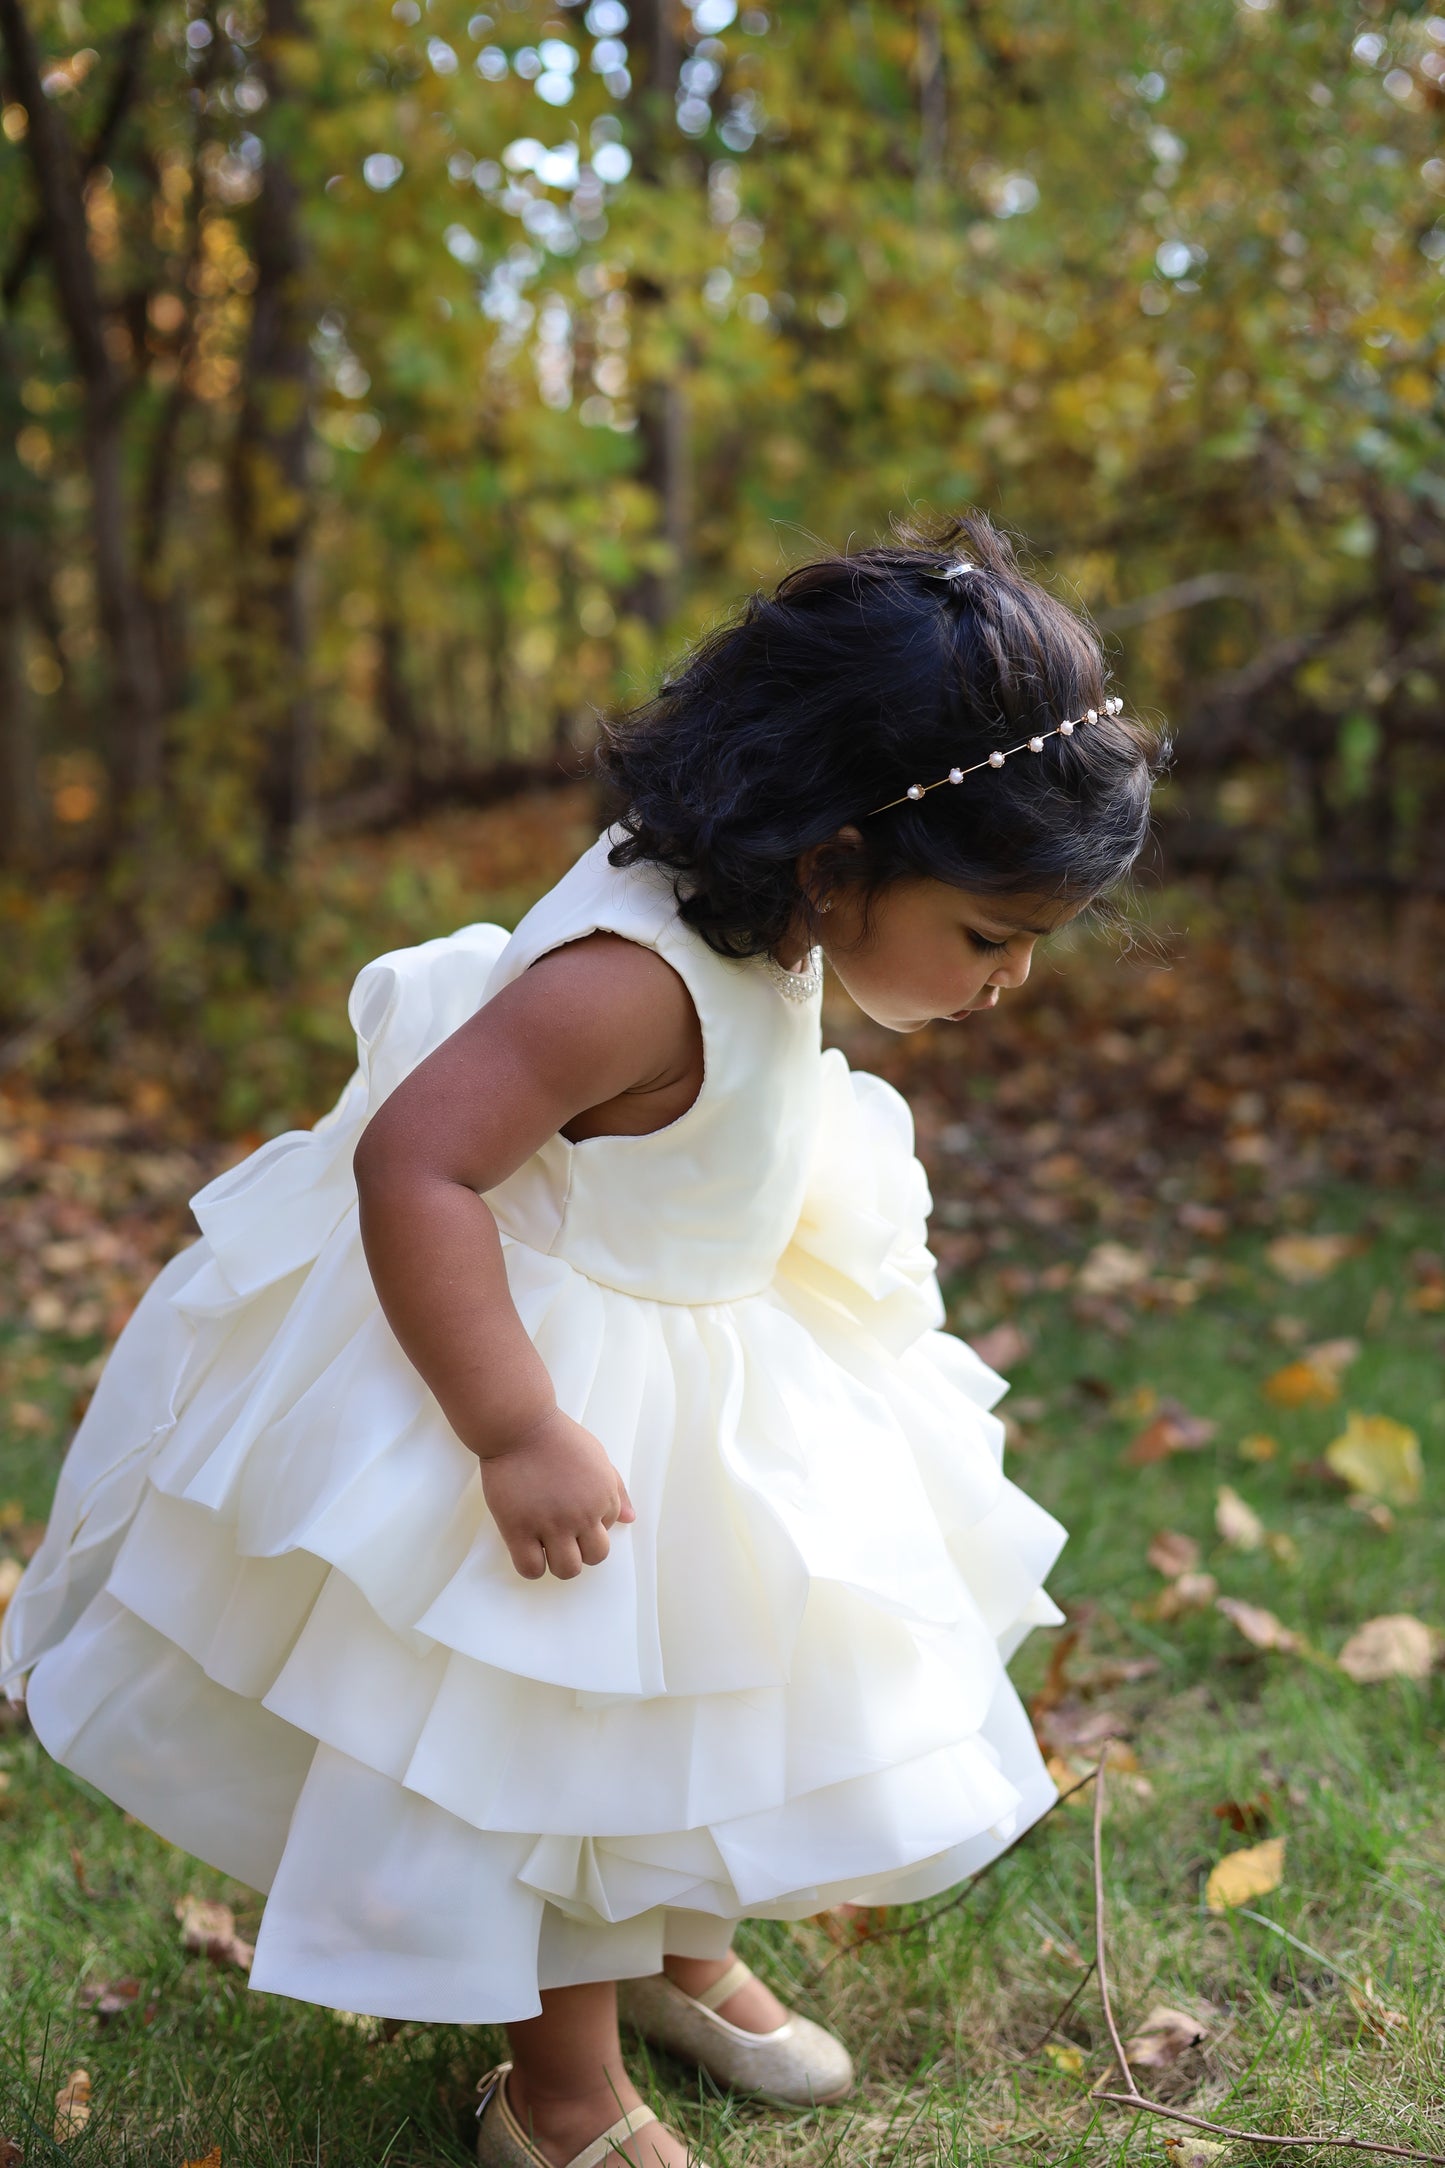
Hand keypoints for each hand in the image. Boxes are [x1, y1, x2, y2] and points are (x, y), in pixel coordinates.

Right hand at [476, 1406, 635, 1580]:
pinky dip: (532, 1566)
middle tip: (563, 1535)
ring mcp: (551, 1524)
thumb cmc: (559, 1437)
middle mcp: (583, 1514)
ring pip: (568, 1569)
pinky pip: (532, 1569)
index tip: (571, 1510)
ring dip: (559, 1562)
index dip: (590, 1524)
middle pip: (596, 1557)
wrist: (521, 1426)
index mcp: (604, 1497)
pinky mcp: (519, 1529)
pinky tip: (526, 1548)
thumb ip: (616, 1489)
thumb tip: (629, 1519)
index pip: (607, 1530)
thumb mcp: (598, 1457)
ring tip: (545, 1545)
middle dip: (582, 1550)